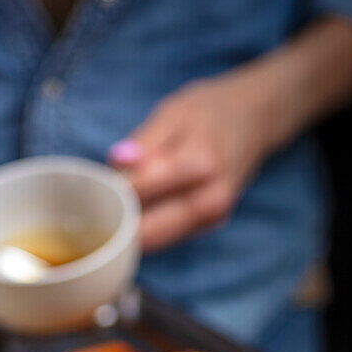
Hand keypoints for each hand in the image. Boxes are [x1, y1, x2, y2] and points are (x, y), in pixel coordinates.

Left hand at [108, 73, 271, 252]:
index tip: (93, 185)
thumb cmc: (211, 110)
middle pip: (145, 232)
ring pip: (154, 241)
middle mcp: (209, 200)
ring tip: (113, 208)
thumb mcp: (175, 112)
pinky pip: (167, 237)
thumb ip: (144, 141)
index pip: (137, 191)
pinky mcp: (209, 225)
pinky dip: (146, 230)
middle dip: (115, 223)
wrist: (257, 118)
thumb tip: (117, 161)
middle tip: (95, 207)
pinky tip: (136, 212)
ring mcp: (211, 218)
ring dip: (129, 231)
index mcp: (199, 165)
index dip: (108, 190)